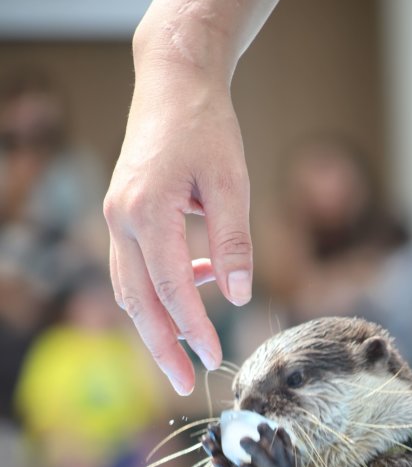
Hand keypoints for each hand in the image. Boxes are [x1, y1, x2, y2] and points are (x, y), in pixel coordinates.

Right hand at [104, 59, 251, 394]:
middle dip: (162, 347)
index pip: (171, 288)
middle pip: (138, 301)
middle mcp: (122, 218)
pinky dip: (162, 289)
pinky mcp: (123, 216)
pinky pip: (136, 268)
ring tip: (188, 353)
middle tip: (185, 383)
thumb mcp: (232, 183)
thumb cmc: (206, 126)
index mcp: (148, 210)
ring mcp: (117, 218)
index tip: (214, 356)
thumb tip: (239, 297)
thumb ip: (235, 243)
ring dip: (157, 326)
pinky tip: (201, 284)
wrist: (172, 82)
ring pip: (130, 290)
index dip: (194, 327)